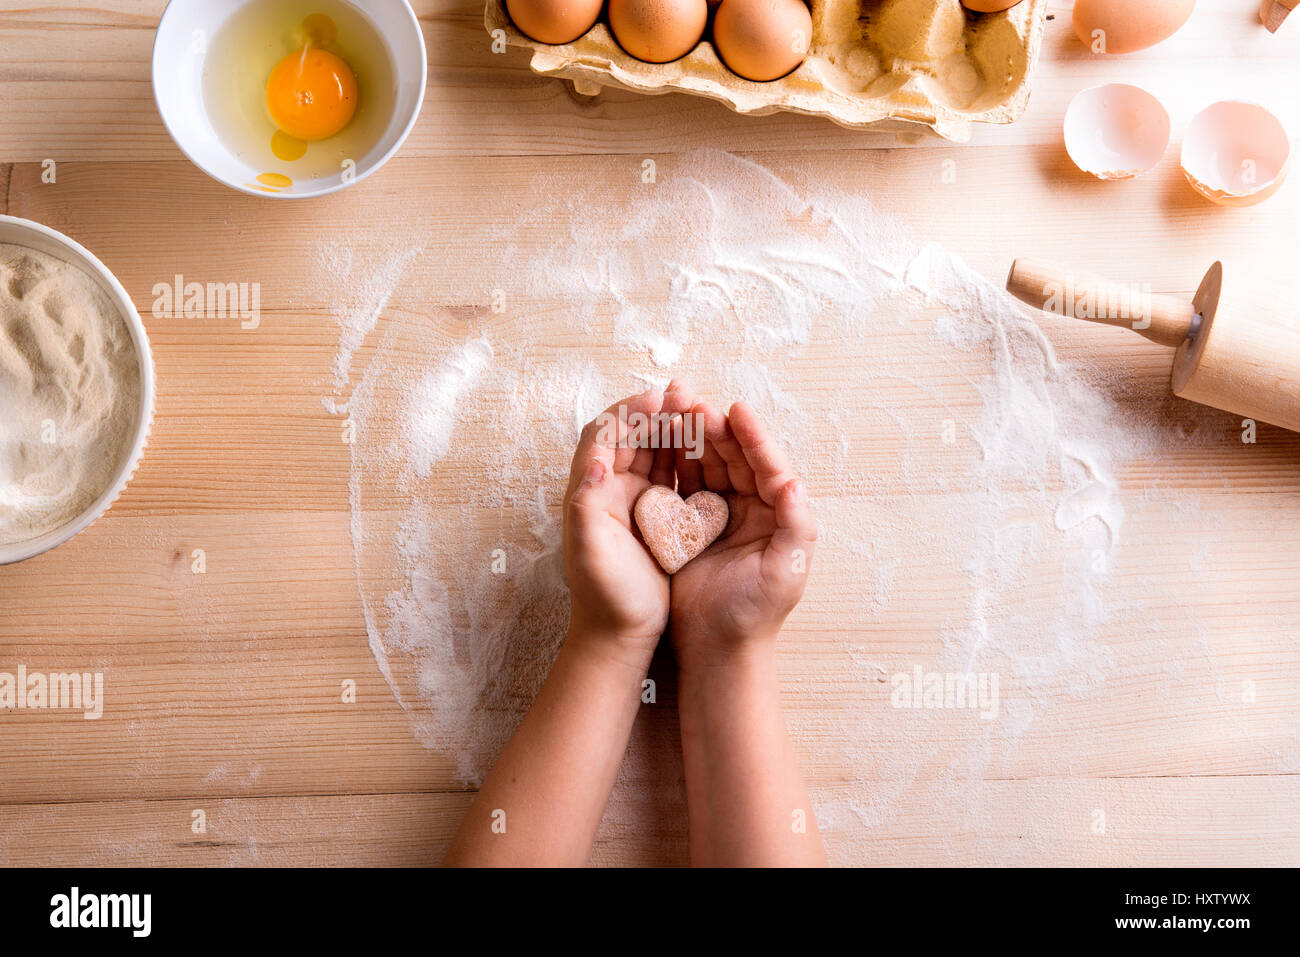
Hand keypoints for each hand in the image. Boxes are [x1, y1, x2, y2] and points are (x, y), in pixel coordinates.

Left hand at [563, 384, 695, 660]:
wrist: (620, 635)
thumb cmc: (605, 597)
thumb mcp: (592, 552)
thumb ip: (588, 505)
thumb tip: (594, 460)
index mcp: (591, 492)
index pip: (604, 437)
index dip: (628, 414)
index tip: (657, 399)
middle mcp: (609, 490)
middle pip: (631, 436)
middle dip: (655, 413)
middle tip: (684, 395)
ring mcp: (634, 501)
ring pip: (653, 451)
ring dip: (673, 430)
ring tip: (700, 413)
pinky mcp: (658, 515)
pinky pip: (673, 474)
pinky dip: (688, 457)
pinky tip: (710, 449)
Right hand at [669, 400, 816, 669]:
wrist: (717, 648)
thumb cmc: (756, 612)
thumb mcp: (786, 569)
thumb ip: (795, 524)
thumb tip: (794, 482)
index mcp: (777, 513)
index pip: (767, 465)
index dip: (752, 436)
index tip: (735, 409)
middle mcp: (751, 508)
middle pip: (734, 457)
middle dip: (716, 429)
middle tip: (694, 403)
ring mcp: (719, 514)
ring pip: (707, 465)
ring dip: (692, 439)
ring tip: (674, 413)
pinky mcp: (690, 526)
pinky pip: (683, 485)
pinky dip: (673, 463)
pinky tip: (658, 445)